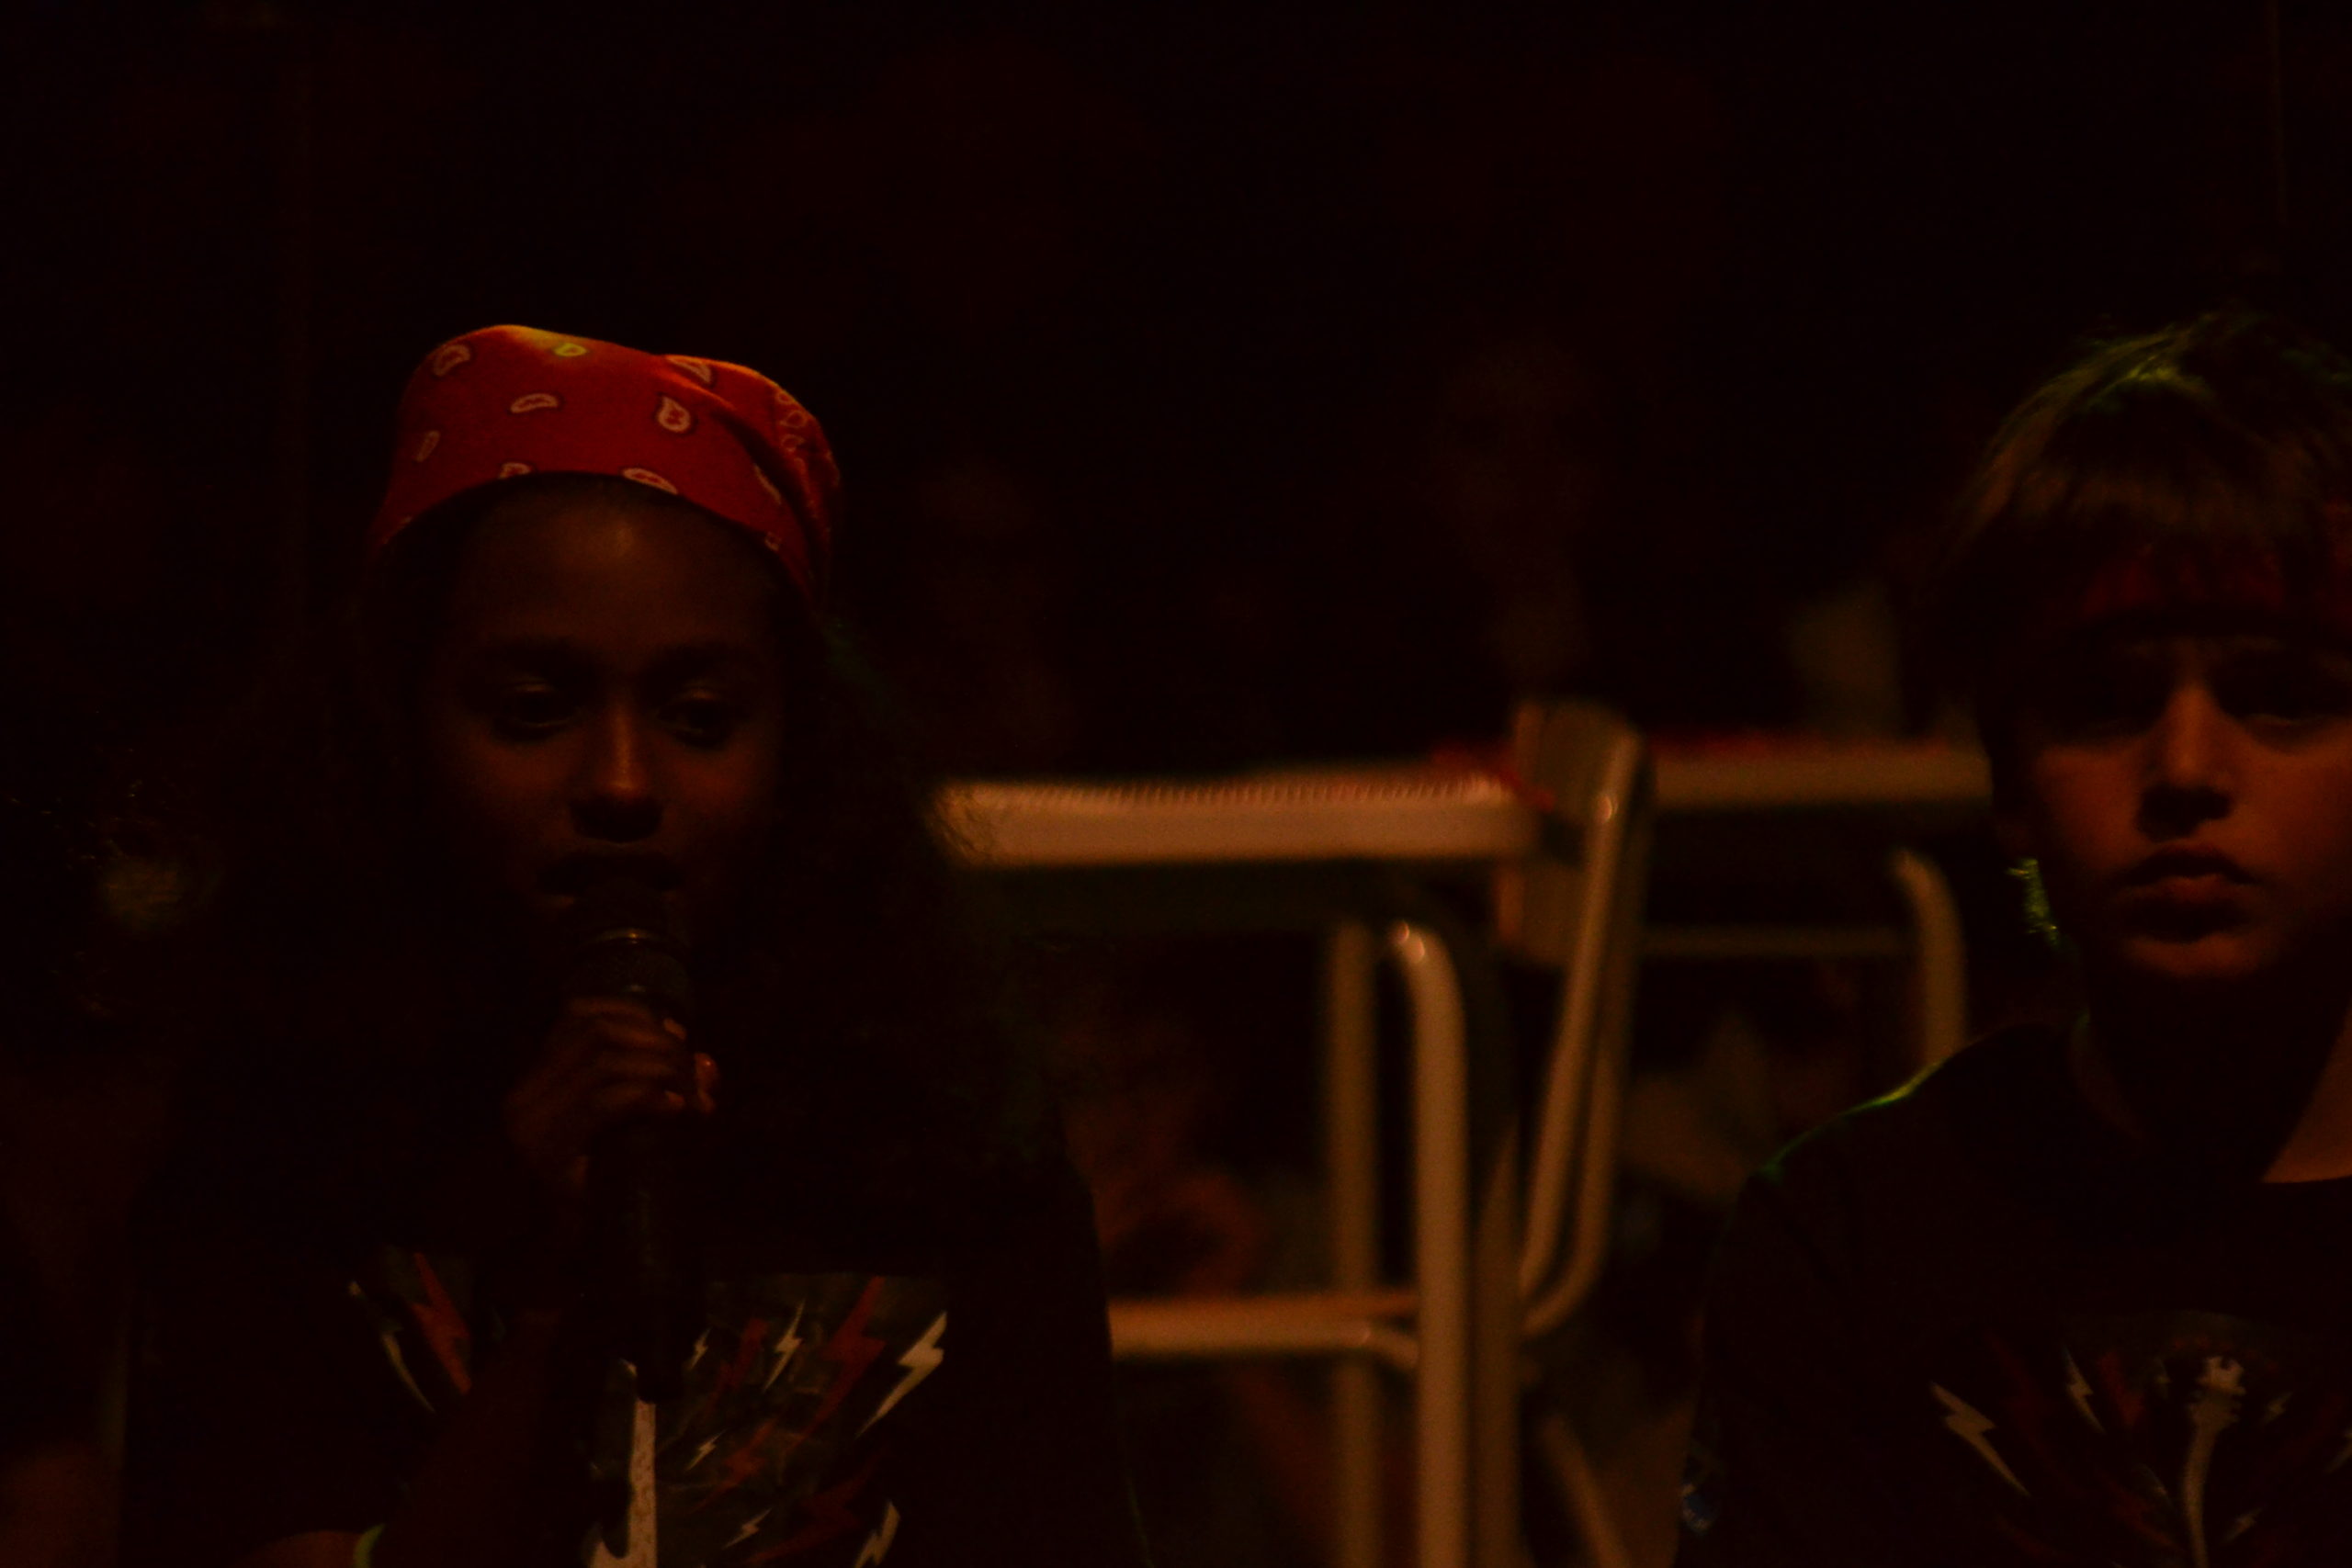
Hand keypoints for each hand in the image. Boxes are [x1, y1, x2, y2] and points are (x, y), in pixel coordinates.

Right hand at [500, 997, 715, 1227]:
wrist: (561, 1261)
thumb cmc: (602, 1194)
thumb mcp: (634, 1130)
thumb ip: (664, 1090)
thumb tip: (708, 1064)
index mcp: (536, 1081)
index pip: (578, 1015)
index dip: (637, 1014)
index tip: (679, 1035)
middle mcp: (525, 1096)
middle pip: (597, 1032)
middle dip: (658, 1043)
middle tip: (696, 1073)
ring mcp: (531, 1124)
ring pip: (604, 1061)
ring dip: (662, 1068)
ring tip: (693, 1095)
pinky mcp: (547, 1154)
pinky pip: (604, 1103)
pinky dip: (647, 1096)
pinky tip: (676, 1109)